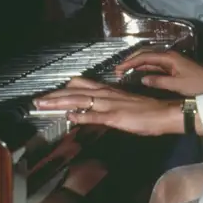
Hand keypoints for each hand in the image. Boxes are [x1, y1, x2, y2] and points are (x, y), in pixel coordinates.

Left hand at [34, 77, 179, 134]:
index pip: (81, 86)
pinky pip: (96, 115)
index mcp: (109, 91)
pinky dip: (82, 115)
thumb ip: (107, 106)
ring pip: (80, 100)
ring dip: (60, 103)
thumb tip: (91, 110)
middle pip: (75, 91)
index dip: (63, 90)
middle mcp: (107, 95)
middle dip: (54, 96)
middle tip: (36, 101)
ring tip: (43, 105)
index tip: (48, 94)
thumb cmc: (148, 111)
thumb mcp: (125, 105)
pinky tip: (70, 116)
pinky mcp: (116, 117)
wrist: (166, 113)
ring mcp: (111, 105)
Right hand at [116, 50, 202, 96]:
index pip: (144, 57)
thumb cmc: (198, 84)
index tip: (119, 69)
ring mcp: (170, 60)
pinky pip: (154, 65)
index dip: (130, 62)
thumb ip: (159, 81)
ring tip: (123, 72)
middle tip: (118, 70)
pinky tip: (136, 73)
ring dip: (136, 64)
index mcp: (168, 58)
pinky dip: (144, 68)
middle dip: (130, 61)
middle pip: (145, 55)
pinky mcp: (172, 66)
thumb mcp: (178, 85)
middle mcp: (168, 56)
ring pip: (149, 60)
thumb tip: (142, 79)